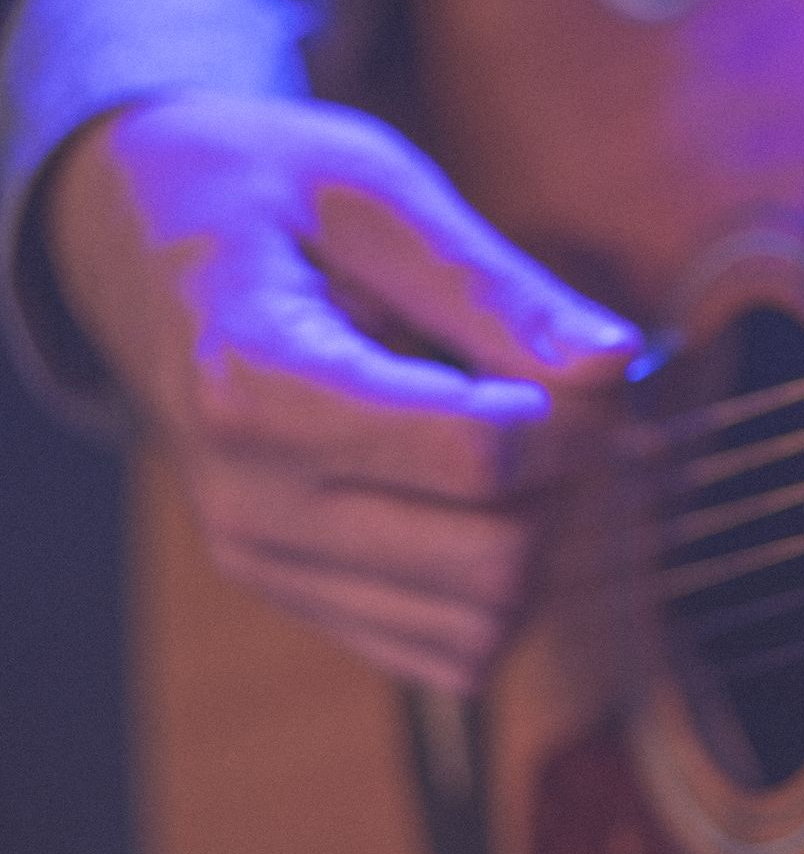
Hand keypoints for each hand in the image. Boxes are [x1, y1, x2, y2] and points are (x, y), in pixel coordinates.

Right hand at [47, 92, 641, 691]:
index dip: (569, 419)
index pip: (475, 457)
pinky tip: (486, 503)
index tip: (574, 367)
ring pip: (485, 627)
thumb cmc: (267, 196)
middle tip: (560, 403)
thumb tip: (617, 365)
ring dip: (544, 544)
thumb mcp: (379, 196)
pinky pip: (451, 657)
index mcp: (254, 382)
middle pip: (495, 557)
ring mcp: (264, 562)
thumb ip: (498, 290)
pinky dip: (504, 592)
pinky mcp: (295, 599)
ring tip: (518, 448)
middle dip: (568, 484)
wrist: (136, 243)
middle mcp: (247, 498)